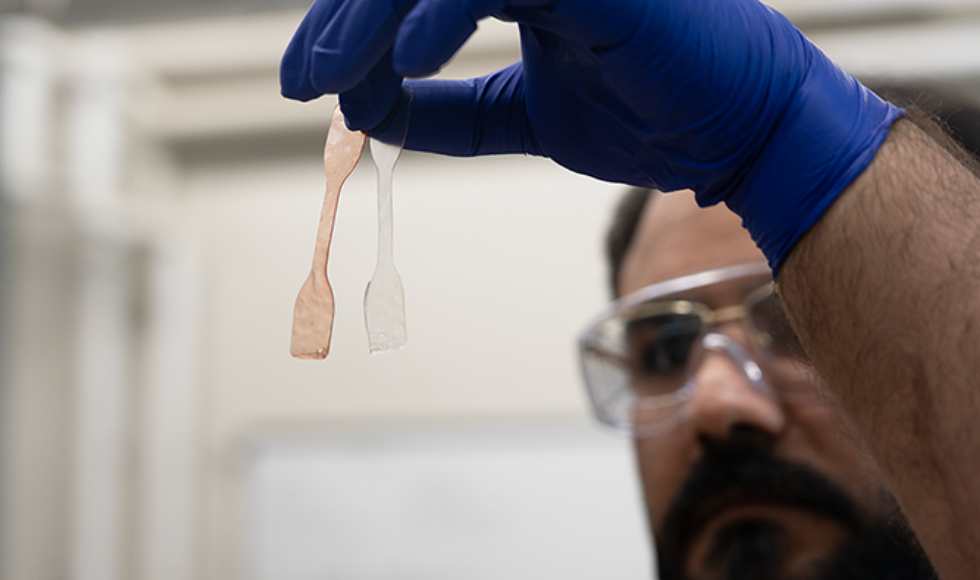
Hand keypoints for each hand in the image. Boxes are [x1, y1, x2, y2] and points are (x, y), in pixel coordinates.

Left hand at [280, 0, 902, 270]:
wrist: (735, 133)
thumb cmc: (646, 115)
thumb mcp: (521, 117)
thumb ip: (447, 112)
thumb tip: (366, 112)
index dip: (350, 25)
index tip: (307, 81)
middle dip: (343, 18)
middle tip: (298, 79)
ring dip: (371, 14)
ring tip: (327, 79)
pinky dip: (440, 15)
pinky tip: (403, 64)